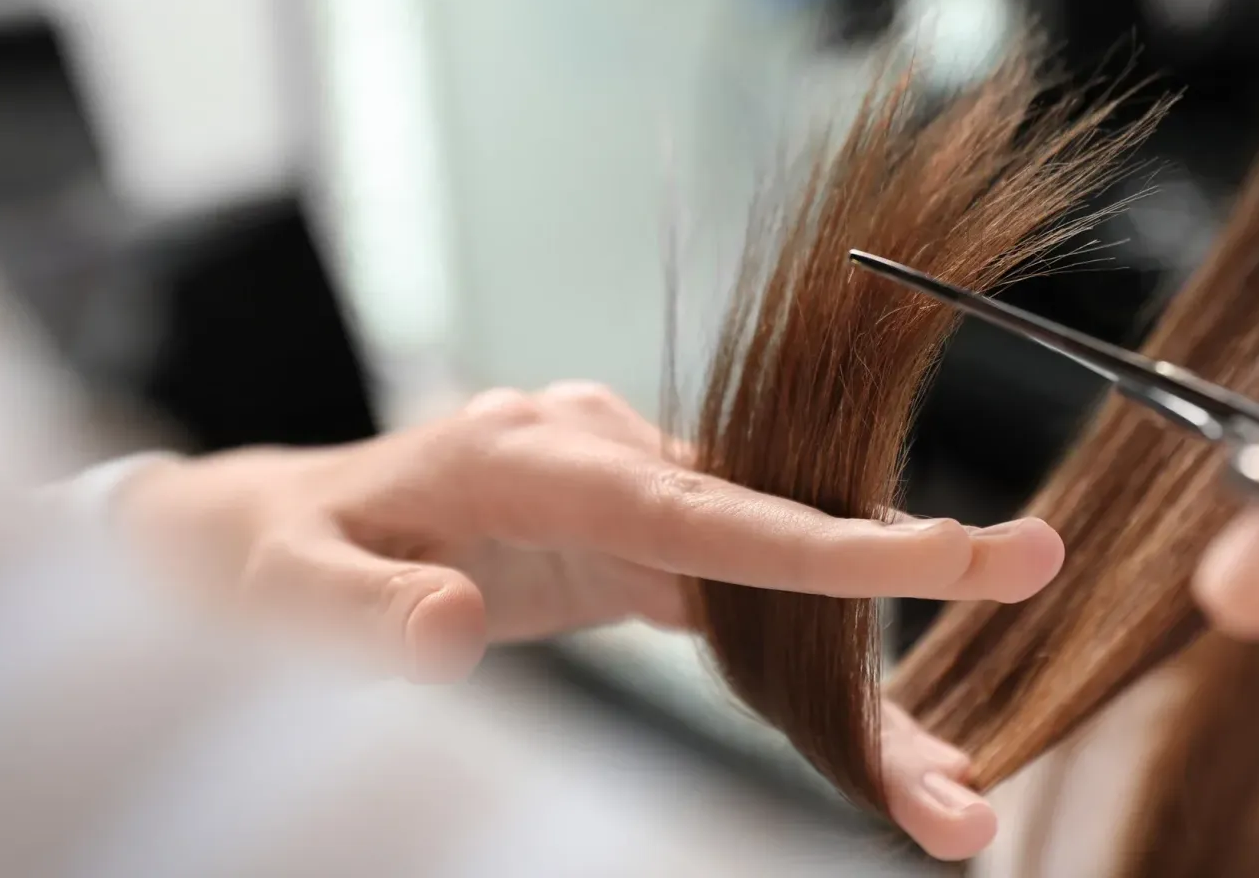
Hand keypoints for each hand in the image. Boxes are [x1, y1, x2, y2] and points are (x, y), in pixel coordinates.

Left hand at [119, 380, 1060, 859]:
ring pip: (776, 581)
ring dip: (858, 690)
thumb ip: (363, 609)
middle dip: (880, 650)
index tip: (951, 557)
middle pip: (769, 552)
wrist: (281, 527)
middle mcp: (603, 454)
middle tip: (979, 739)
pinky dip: (809, 673)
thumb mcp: (288, 590)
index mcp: (533, 457)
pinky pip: (745, 597)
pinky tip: (875, 748)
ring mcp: (629, 486)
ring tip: (943, 804)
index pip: (698, 503)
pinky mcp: (637, 533)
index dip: (824, 540)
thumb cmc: (280, 555)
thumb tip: (454, 626)